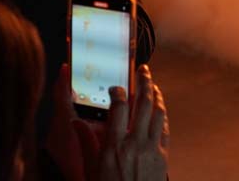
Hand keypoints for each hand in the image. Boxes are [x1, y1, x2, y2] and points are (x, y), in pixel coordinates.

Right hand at [45, 64, 169, 180]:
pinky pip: (164, 129)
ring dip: (156, 95)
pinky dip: (162, 115)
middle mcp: (134, 143)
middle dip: (144, 82)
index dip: (119, 91)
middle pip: (143, 103)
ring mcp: (151, 149)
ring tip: (153, 85)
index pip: (119, 107)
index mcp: (114, 145)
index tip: (116, 86)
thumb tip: (75, 123)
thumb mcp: (91, 168)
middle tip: (143, 70)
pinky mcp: (162, 157)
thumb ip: (86, 142)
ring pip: (157, 113)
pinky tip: (160, 109)